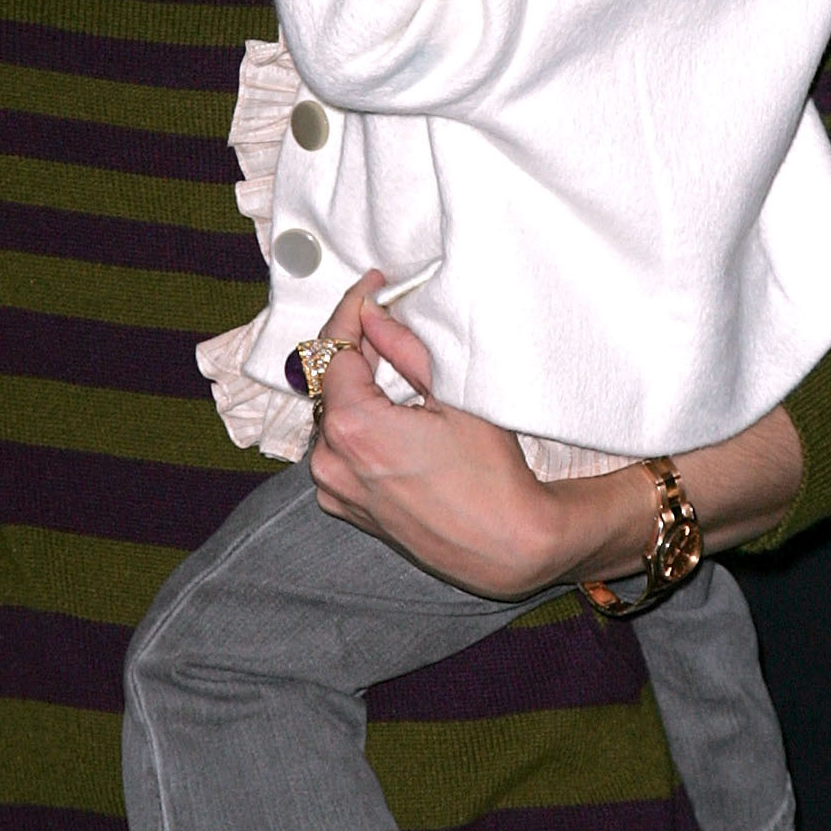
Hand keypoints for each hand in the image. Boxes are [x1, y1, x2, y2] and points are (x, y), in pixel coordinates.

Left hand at [305, 275, 803, 595]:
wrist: (503, 543)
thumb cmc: (489, 472)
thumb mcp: (454, 397)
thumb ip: (404, 350)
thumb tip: (373, 315)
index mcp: (352, 427)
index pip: (334, 349)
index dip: (351, 310)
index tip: (371, 286)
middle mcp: (330, 461)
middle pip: (327, 383)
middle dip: (353, 349)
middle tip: (385, 321)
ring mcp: (333, 489)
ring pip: (330, 417)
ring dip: (353, 390)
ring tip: (391, 372)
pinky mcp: (343, 507)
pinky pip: (336, 451)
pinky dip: (355, 427)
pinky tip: (390, 417)